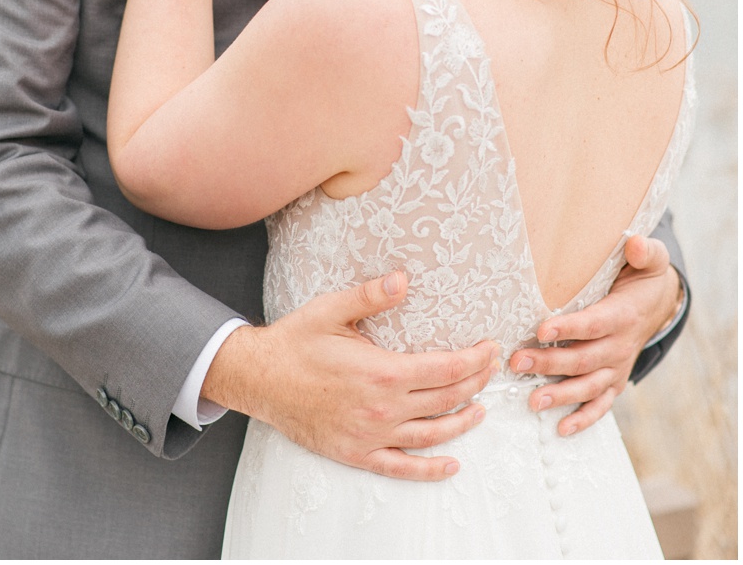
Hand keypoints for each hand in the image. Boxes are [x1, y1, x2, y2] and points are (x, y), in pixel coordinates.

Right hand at [204, 272, 497, 481]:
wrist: (259, 378)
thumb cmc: (295, 342)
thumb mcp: (330, 310)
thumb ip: (370, 296)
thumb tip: (403, 278)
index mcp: (383, 372)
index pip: (446, 369)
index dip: (475, 359)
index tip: (489, 349)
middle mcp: (384, 408)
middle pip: (447, 400)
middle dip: (475, 384)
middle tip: (489, 371)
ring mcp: (372, 435)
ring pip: (433, 434)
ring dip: (463, 422)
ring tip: (480, 410)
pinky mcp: (357, 453)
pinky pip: (403, 468)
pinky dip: (431, 470)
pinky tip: (451, 465)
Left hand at [511, 234, 680, 435]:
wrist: (656, 304)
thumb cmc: (640, 278)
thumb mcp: (649, 261)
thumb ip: (644, 253)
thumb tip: (635, 243)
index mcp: (622, 316)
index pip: (594, 323)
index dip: (570, 327)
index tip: (542, 328)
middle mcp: (620, 345)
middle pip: (584, 358)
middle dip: (550, 362)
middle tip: (518, 361)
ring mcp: (616, 366)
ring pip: (589, 385)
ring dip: (561, 394)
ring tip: (533, 400)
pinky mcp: (613, 380)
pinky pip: (601, 403)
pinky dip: (584, 418)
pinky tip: (561, 429)